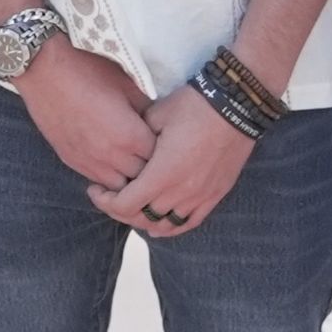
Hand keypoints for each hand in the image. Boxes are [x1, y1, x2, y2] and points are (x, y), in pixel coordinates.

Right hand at [16, 38, 156, 190]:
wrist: (42, 69)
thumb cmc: (86, 70)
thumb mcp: (125, 84)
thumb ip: (145, 108)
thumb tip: (156, 120)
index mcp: (130, 136)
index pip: (160, 159)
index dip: (166, 150)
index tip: (167, 141)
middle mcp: (111, 156)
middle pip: (142, 178)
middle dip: (151, 168)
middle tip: (154, 153)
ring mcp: (89, 162)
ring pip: (119, 187)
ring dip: (128, 176)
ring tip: (132, 160)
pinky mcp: (71, 161)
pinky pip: (97, 180)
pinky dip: (108, 175)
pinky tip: (110, 161)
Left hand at [90, 86, 256, 237]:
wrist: (236, 105)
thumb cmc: (194, 106)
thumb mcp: (156, 115)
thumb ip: (137, 137)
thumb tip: (126, 144)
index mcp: (162, 174)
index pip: (125, 205)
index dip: (105, 202)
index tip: (95, 190)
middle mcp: (181, 192)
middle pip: (142, 218)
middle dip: (120, 211)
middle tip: (109, 197)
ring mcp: (200, 197)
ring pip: (165, 225)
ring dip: (144, 220)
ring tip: (133, 207)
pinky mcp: (215, 195)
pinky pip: (190, 222)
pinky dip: (171, 226)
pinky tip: (160, 222)